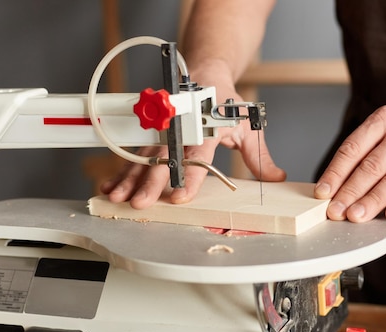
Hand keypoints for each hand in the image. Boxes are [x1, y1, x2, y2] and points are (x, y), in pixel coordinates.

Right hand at [101, 84, 284, 208]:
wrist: (207, 75)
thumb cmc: (227, 104)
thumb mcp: (248, 128)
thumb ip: (259, 157)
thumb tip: (276, 178)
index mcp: (207, 126)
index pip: (198, 154)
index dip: (189, 176)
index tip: (180, 196)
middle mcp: (181, 127)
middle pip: (164, 158)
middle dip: (151, 182)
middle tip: (141, 203)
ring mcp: (164, 129)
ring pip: (144, 157)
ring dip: (129, 178)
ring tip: (116, 197)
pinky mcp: (152, 133)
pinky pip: (135, 154)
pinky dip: (121, 170)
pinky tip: (109, 184)